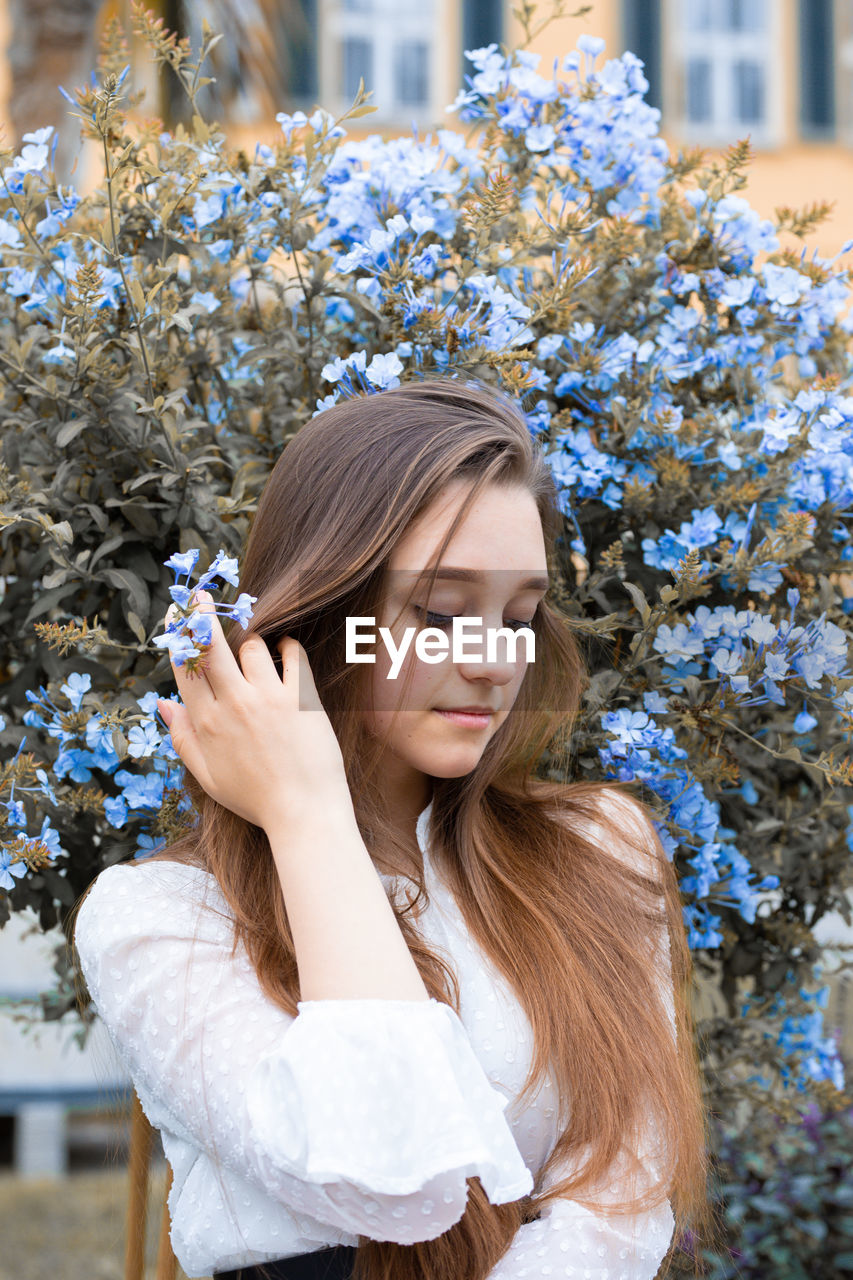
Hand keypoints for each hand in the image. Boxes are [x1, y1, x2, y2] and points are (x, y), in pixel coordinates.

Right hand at [157, 592, 350, 831]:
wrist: (304, 815)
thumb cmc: (256, 799)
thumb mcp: (207, 776)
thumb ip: (182, 738)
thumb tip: (162, 703)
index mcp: (205, 723)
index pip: (184, 667)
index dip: (177, 637)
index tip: (175, 616)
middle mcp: (233, 705)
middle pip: (210, 645)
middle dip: (201, 615)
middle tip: (202, 597)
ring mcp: (268, 698)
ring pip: (251, 646)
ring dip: (252, 643)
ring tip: (258, 653)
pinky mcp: (302, 698)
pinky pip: (292, 655)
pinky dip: (288, 647)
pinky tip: (286, 651)